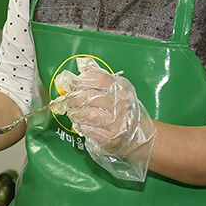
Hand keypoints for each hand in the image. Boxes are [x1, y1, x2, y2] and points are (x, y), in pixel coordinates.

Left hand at [53, 58, 154, 179]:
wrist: (135, 134)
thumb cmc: (120, 110)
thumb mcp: (114, 92)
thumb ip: (100, 80)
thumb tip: (84, 67)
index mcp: (120, 89)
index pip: (99, 79)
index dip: (82, 80)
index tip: (72, 84)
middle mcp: (120, 104)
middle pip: (91, 97)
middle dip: (75, 99)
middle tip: (69, 101)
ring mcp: (117, 122)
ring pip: (90, 114)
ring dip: (77, 113)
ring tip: (73, 113)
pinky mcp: (112, 138)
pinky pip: (91, 131)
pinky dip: (82, 127)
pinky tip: (81, 125)